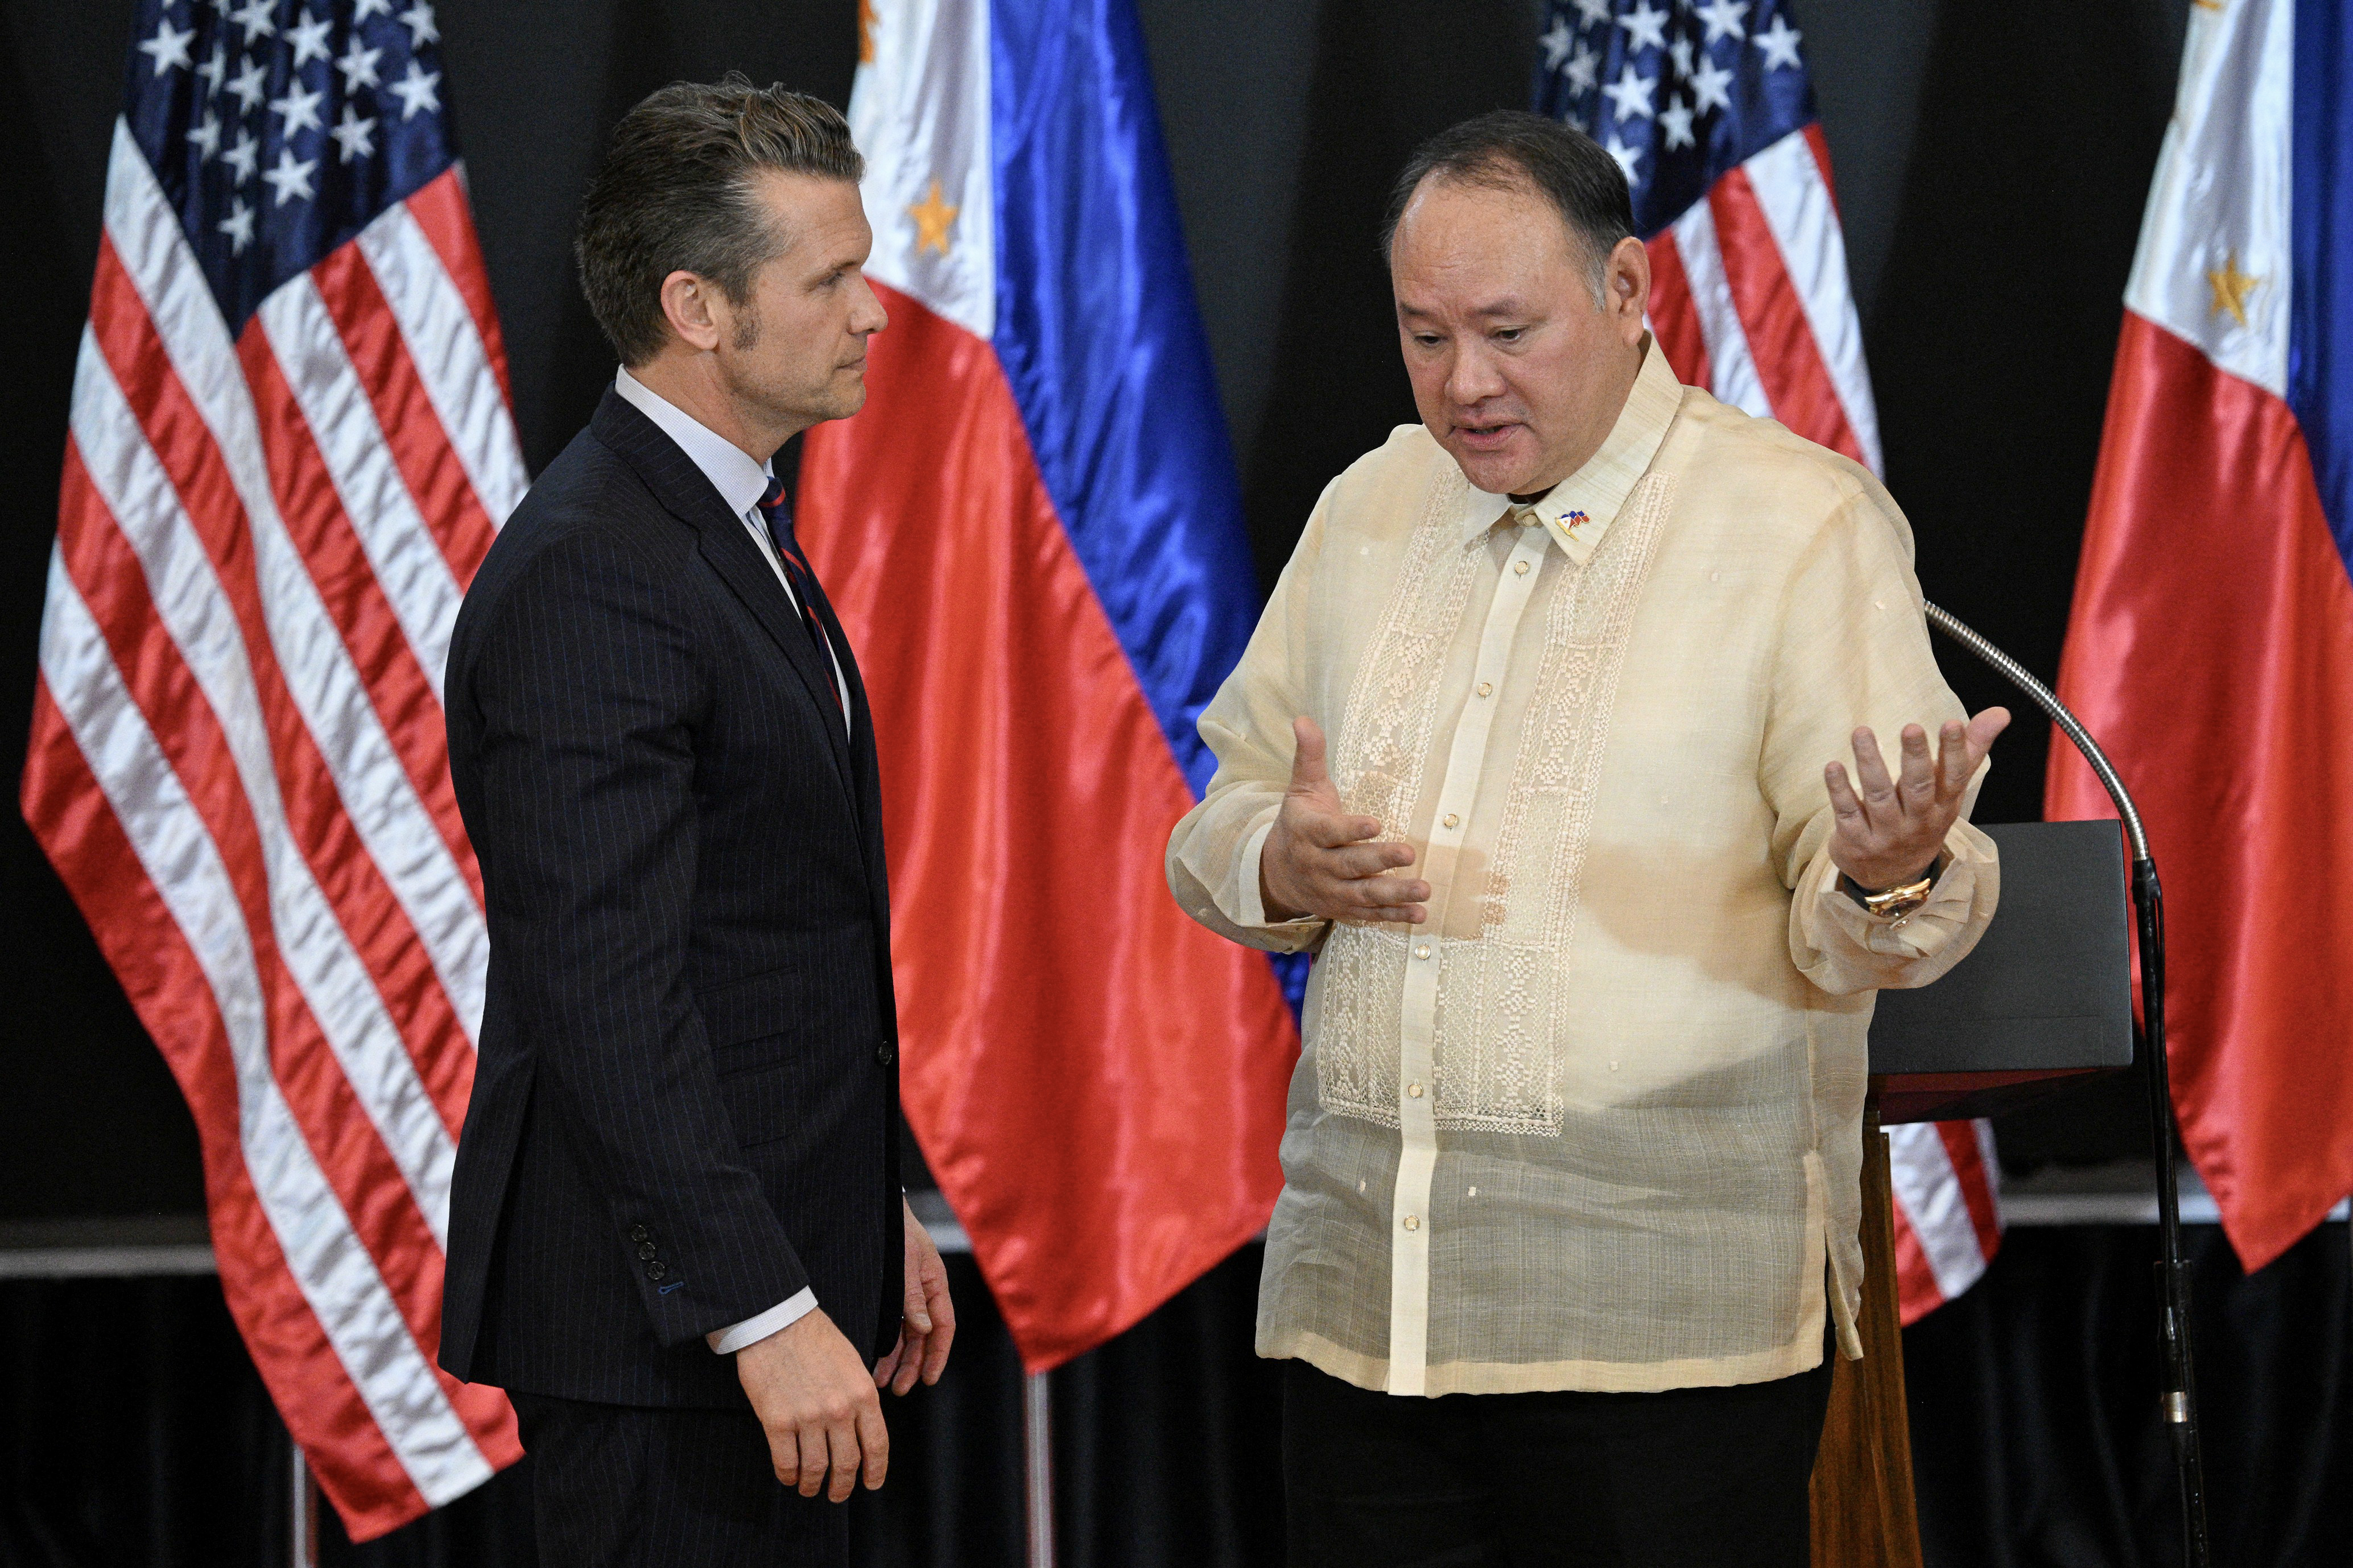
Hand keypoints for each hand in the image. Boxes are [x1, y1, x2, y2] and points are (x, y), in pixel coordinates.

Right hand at [735, 1308, 888, 1501]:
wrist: (777, 1321)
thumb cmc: (815, 1337)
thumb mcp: (852, 1362)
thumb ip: (860, 1395)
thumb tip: (862, 1426)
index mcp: (863, 1393)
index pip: (877, 1444)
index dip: (875, 1471)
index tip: (871, 1484)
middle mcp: (840, 1409)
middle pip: (848, 1463)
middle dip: (843, 1486)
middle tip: (838, 1494)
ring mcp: (808, 1417)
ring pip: (816, 1468)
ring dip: (813, 1485)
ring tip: (810, 1489)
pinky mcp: (778, 1421)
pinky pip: (786, 1462)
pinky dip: (789, 1475)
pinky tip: (790, 1476)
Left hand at [873, 1202, 955, 1395]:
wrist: (874, 1208)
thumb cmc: (895, 1230)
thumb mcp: (905, 1263)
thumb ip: (913, 1297)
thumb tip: (924, 1329)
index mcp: (936, 1283)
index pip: (944, 1326)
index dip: (938, 1355)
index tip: (929, 1379)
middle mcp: (924, 1293)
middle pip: (925, 1337)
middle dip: (914, 1365)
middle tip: (899, 1388)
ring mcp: (908, 1295)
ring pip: (907, 1335)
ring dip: (897, 1359)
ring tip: (881, 1381)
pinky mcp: (892, 1294)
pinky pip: (893, 1325)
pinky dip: (886, 1343)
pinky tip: (875, 1360)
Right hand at [1259, 716, 1429, 924]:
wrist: (1278, 873)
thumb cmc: (1300, 822)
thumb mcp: (1301, 788)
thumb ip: (1308, 756)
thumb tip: (1302, 718)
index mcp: (1307, 833)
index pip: (1329, 832)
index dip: (1351, 829)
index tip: (1375, 823)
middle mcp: (1318, 865)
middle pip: (1349, 865)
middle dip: (1379, 861)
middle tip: (1409, 853)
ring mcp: (1331, 891)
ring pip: (1363, 894)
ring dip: (1394, 894)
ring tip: (1424, 891)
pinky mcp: (1344, 909)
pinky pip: (1369, 915)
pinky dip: (1393, 917)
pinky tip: (1419, 915)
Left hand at [1825, 707, 2010, 890]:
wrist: (1894, 877)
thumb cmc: (1924, 819)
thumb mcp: (1949, 791)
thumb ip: (1969, 750)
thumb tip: (2000, 712)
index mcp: (1943, 806)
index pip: (1953, 778)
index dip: (1955, 752)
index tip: (1953, 723)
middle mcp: (1918, 821)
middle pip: (1918, 788)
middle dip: (1916, 757)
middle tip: (1911, 727)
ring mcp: (1887, 834)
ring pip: (1879, 797)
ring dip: (1870, 763)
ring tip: (1861, 732)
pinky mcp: (1857, 841)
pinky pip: (1848, 813)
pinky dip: (1840, 790)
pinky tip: (1833, 766)